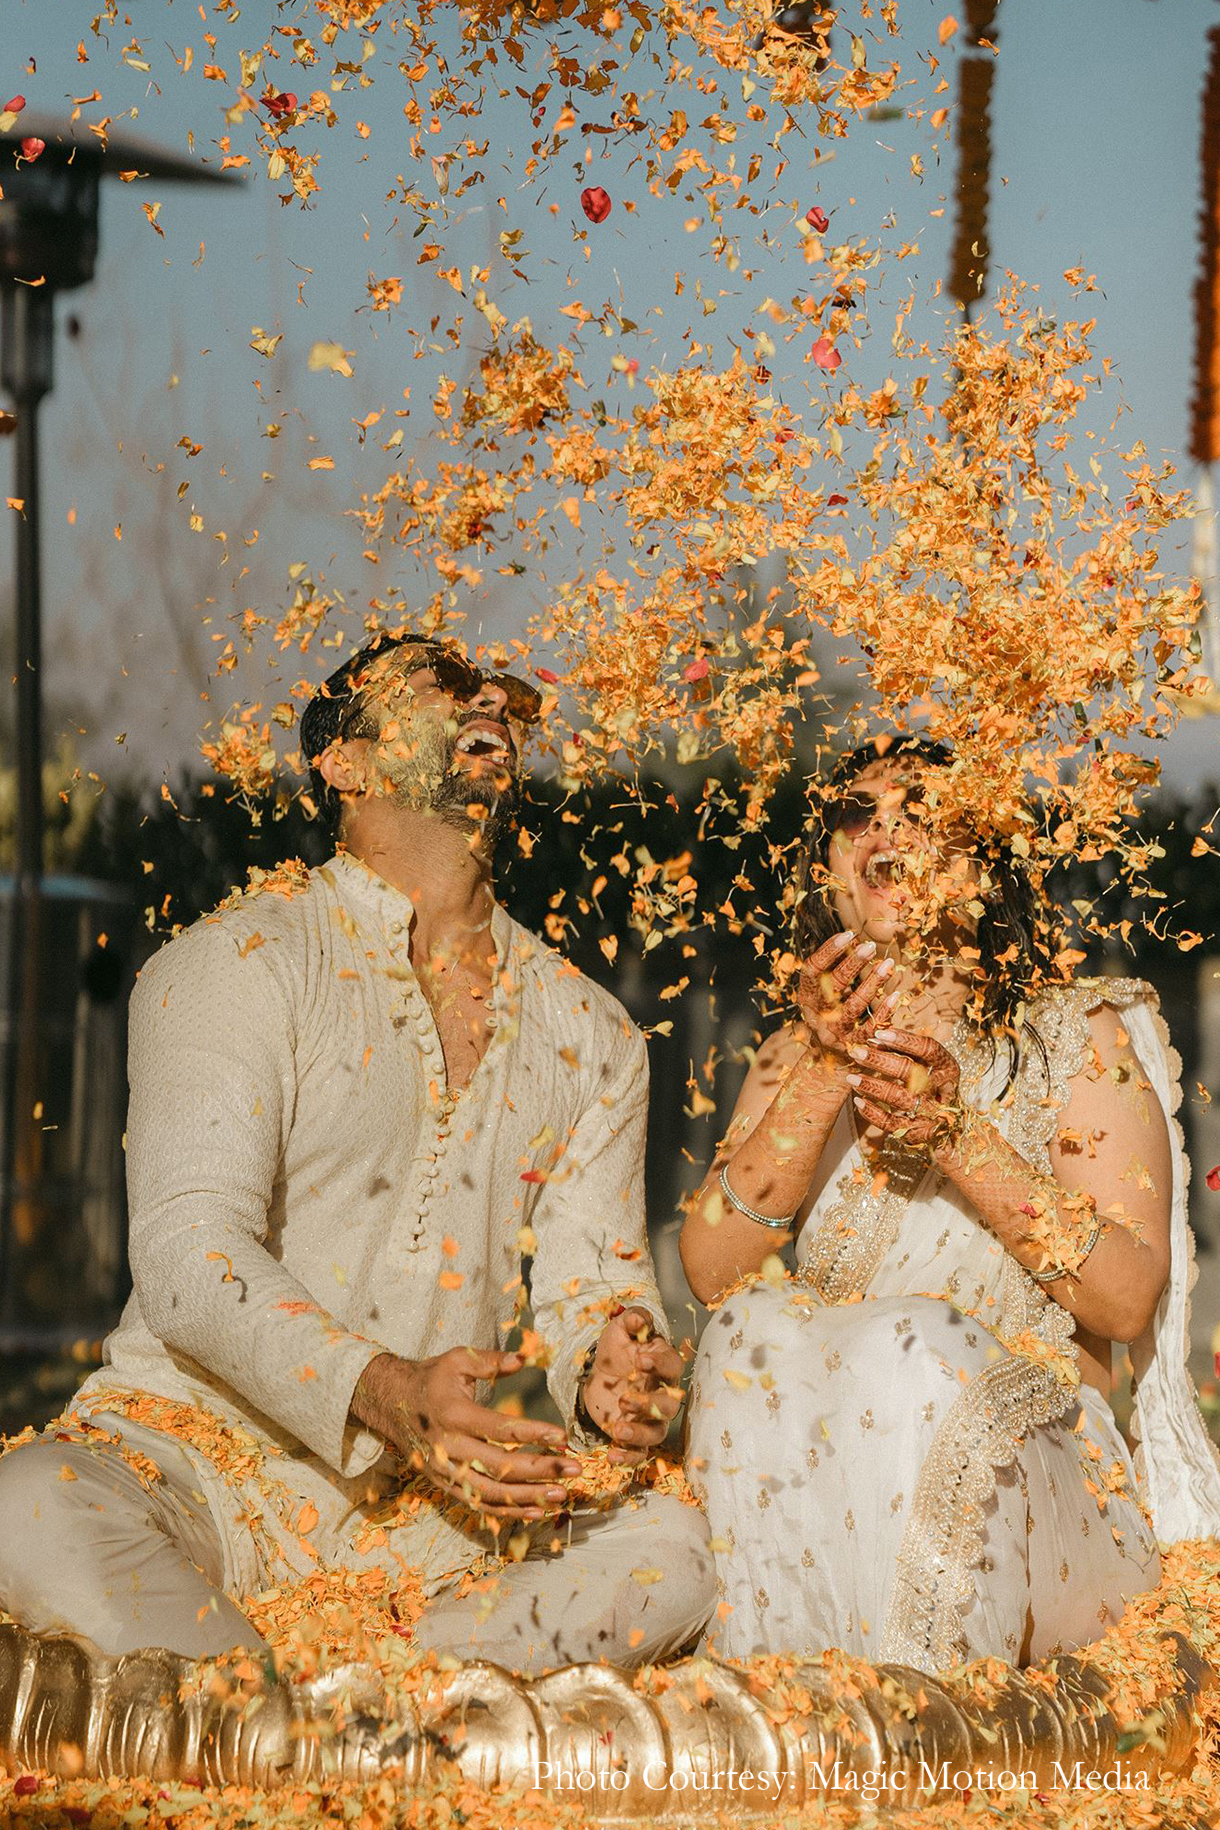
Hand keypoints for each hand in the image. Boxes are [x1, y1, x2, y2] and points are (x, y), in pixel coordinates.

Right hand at [351, 1348, 580, 1521]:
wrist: (389, 1403)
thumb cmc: (431, 1379)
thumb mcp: (457, 1359)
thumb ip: (490, 1361)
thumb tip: (523, 1358)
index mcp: (454, 1414)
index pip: (499, 1429)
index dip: (532, 1434)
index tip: (562, 1437)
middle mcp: (449, 1447)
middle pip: (500, 1467)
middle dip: (541, 1470)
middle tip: (574, 1470)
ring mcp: (446, 1471)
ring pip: (491, 1493)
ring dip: (529, 1496)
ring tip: (561, 1495)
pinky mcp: (445, 1485)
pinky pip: (480, 1504)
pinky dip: (509, 1511)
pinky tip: (536, 1510)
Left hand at [579, 1307, 684, 1466]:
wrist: (599, 1373)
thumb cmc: (617, 1349)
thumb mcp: (619, 1329)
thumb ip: (631, 1321)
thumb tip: (638, 1319)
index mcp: (663, 1365)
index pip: (672, 1366)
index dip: (660, 1364)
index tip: (640, 1360)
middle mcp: (662, 1394)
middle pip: (669, 1406)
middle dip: (649, 1404)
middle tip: (624, 1399)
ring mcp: (650, 1418)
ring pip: (656, 1432)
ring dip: (639, 1433)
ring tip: (617, 1430)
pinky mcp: (634, 1437)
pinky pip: (639, 1453)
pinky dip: (628, 1457)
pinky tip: (612, 1455)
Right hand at [797, 930, 895, 1074]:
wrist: (828, 1060)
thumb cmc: (831, 1013)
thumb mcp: (824, 992)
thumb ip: (833, 970)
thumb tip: (854, 939)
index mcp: (806, 997)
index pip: (812, 969)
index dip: (829, 951)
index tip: (848, 934)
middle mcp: (816, 1015)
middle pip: (833, 986)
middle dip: (853, 964)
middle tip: (870, 946)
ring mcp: (834, 1032)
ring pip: (854, 1006)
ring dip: (872, 983)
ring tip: (888, 964)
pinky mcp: (853, 1047)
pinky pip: (870, 1027)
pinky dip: (884, 1011)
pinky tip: (897, 996)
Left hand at [845, 1027, 961, 1153]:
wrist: (949, 1127)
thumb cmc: (933, 1086)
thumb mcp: (928, 1066)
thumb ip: (905, 1050)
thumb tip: (873, 1039)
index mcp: (949, 1068)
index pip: (928, 1048)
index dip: (903, 1040)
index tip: (878, 1034)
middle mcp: (943, 1090)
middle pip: (909, 1071)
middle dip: (879, 1060)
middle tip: (856, 1052)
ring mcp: (931, 1113)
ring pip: (897, 1096)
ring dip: (870, 1085)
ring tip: (851, 1078)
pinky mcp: (919, 1132)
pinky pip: (890, 1122)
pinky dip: (872, 1112)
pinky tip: (858, 1101)